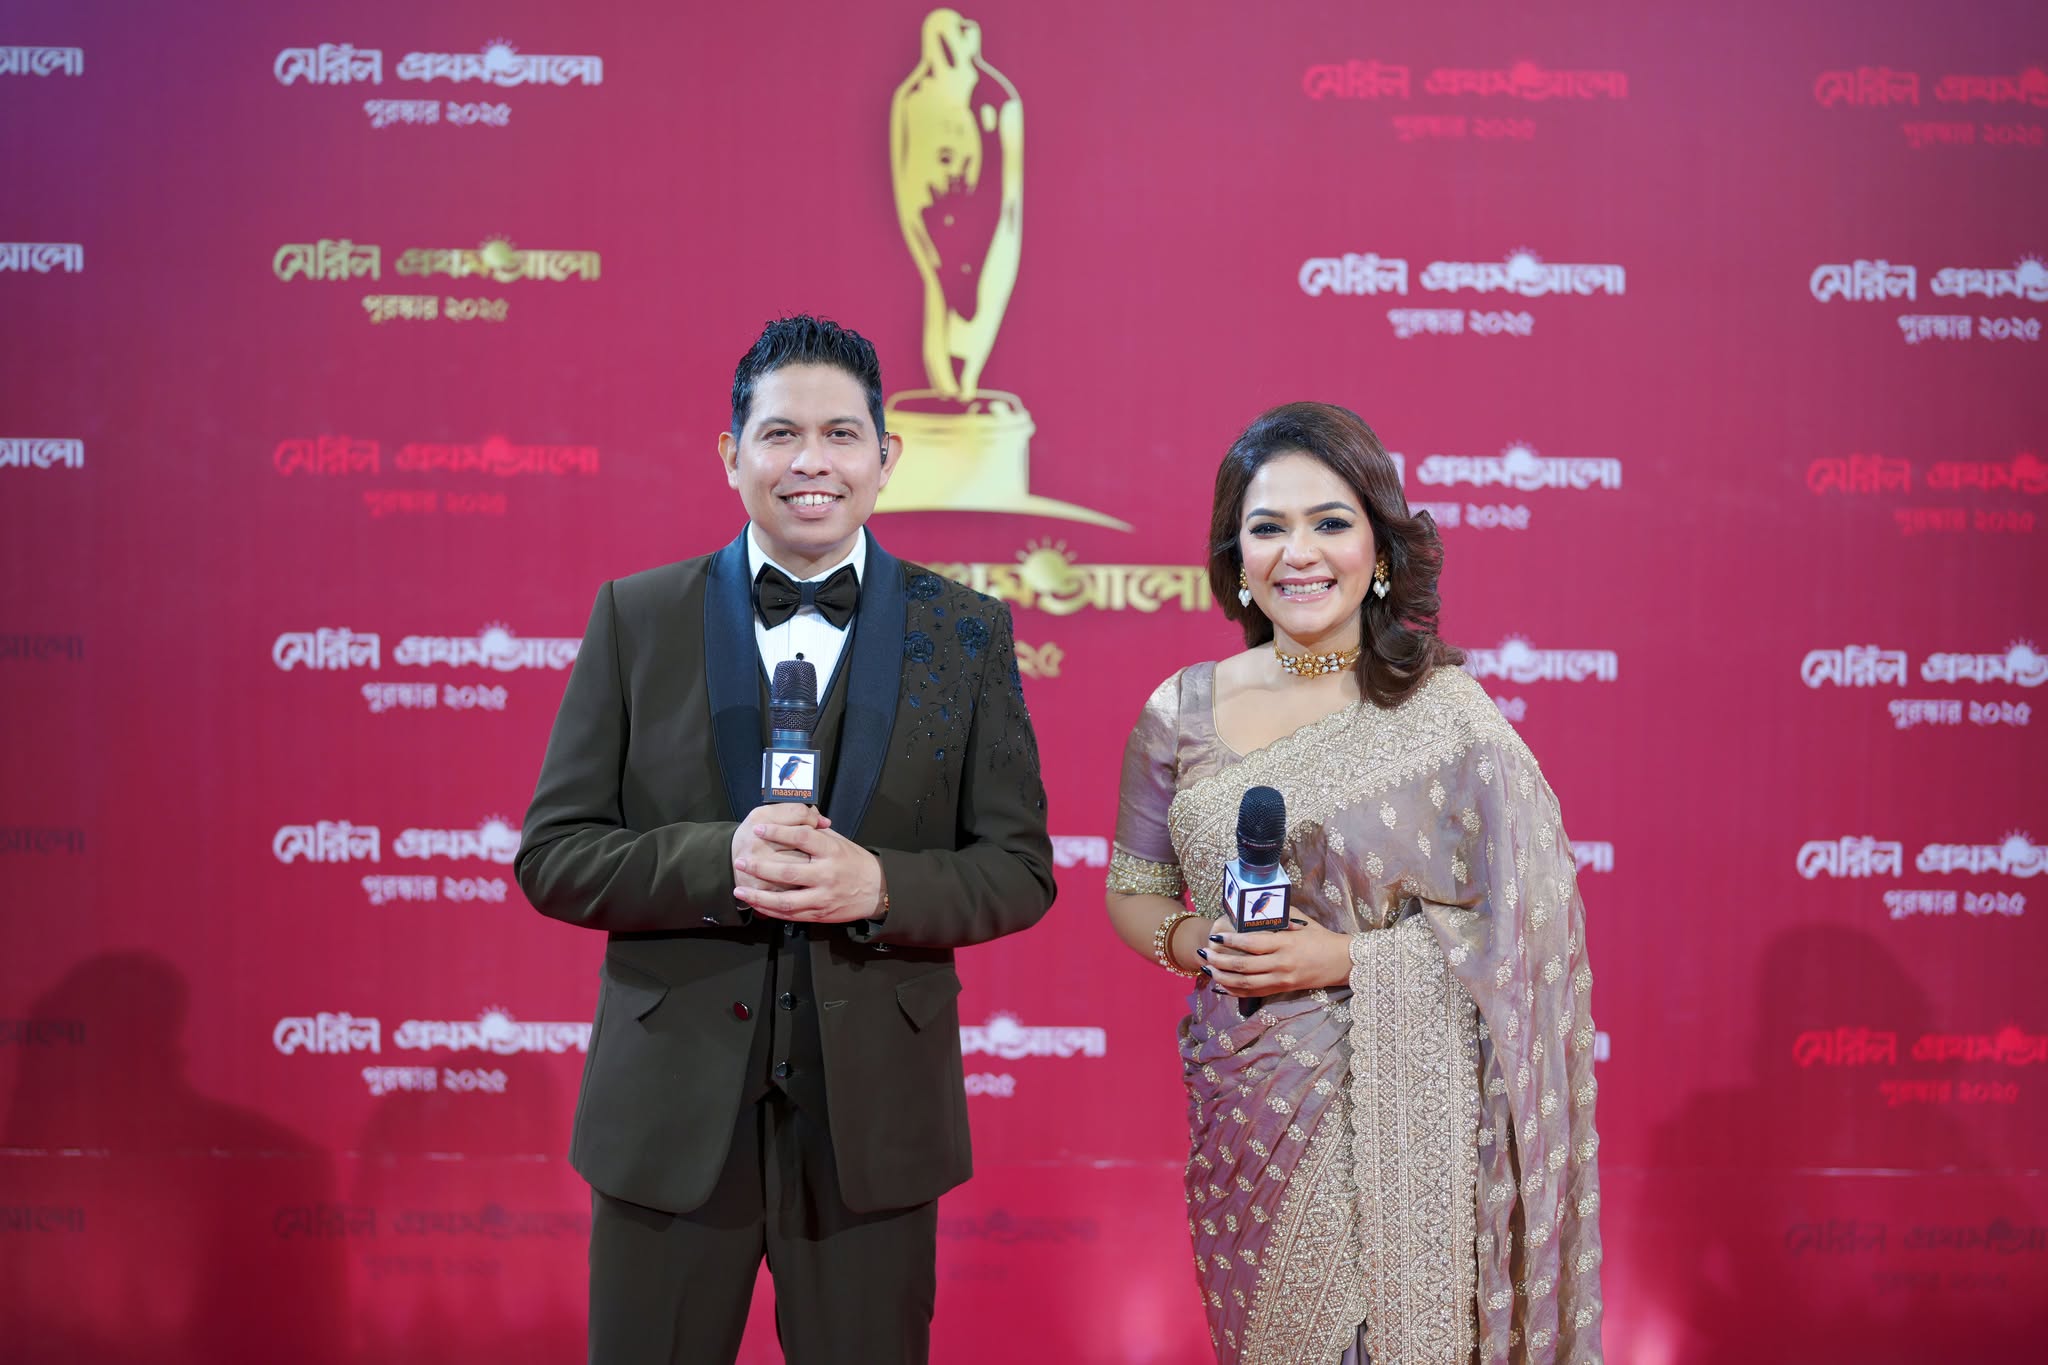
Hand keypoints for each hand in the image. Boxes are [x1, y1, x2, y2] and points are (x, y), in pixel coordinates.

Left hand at [732, 820, 884, 923]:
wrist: (877, 890)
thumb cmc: (855, 862)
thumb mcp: (840, 841)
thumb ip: (816, 832)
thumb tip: (795, 816)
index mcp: (832, 852)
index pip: (802, 837)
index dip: (778, 831)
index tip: (759, 828)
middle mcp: (827, 875)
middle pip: (788, 872)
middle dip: (760, 868)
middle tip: (741, 861)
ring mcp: (823, 897)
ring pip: (786, 901)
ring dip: (760, 897)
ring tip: (740, 891)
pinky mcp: (819, 914)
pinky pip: (791, 915)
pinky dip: (771, 911)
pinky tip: (756, 905)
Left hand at [1200, 914, 1350, 997]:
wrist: (1343, 962)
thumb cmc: (1322, 938)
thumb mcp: (1302, 921)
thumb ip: (1279, 915)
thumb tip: (1257, 906)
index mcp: (1285, 943)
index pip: (1251, 944)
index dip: (1230, 941)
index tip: (1215, 936)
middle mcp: (1281, 964)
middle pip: (1243, 966)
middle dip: (1220, 961)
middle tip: (1205, 953)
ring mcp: (1282, 979)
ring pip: (1245, 983)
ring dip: (1223, 978)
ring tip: (1208, 970)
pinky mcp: (1283, 989)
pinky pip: (1254, 992)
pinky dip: (1235, 990)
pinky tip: (1222, 986)